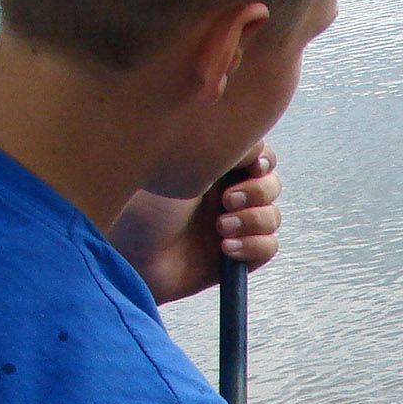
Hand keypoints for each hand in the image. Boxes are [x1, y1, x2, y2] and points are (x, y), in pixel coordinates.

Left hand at [108, 148, 282, 304]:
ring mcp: (231, 225)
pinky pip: (267, 247)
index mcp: (212, 166)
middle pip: (271, 184)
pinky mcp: (235, 257)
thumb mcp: (181, 168)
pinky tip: (224, 248)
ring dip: (253, 221)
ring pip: (272, 217)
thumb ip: (221, 149)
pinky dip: (252, 246)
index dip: (261, 160)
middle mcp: (224, 192)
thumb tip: (254, 145)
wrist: (130, 258)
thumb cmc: (143, 207)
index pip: (258, 154)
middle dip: (257, 192)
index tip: (249, 166)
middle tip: (226, 201)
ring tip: (220, 229)